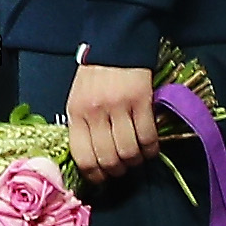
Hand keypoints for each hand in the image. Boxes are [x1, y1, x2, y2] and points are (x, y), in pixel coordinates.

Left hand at [67, 63, 157, 182]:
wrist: (115, 45)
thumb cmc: (94, 76)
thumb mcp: (78, 100)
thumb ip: (83, 125)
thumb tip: (93, 157)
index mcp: (75, 114)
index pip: (82, 155)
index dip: (94, 174)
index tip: (102, 179)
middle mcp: (94, 113)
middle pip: (107, 158)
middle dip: (116, 171)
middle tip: (122, 170)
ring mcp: (118, 107)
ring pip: (128, 150)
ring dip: (135, 161)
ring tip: (136, 159)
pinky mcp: (141, 101)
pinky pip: (147, 136)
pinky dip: (150, 149)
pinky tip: (150, 149)